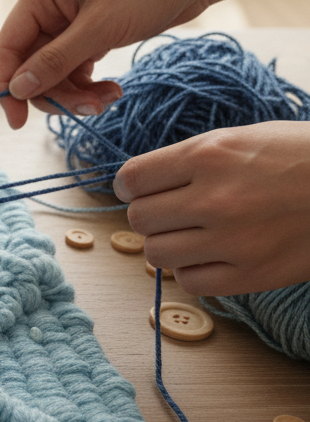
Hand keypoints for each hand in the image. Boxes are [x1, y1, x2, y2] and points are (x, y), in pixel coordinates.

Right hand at [0, 0, 214, 129]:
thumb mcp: (100, 28)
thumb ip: (55, 61)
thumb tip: (17, 89)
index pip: (7, 47)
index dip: (8, 85)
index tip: (18, 122)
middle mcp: (47, 7)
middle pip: (32, 65)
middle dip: (57, 92)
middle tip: (90, 109)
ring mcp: (68, 20)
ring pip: (54, 72)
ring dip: (77, 92)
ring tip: (110, 99)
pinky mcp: (89, 32)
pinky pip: (75, 68)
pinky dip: (90, 84)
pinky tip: (113, 90)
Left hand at [113, 121, 309, 295]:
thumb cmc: (301, 156)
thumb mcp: (242, 139)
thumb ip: (189, 161)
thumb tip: (141, 185)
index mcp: (209, 155)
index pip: (131, 179)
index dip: (130, 187)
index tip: (138, 190)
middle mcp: (214, 198)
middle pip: (139, 220)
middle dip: (150, 216)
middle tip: (173, 213)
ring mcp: (232, 240)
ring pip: (157, 255)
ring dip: (168, 246)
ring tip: (194, 235)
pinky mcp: (252, 274)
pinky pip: (192, 282)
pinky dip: (195, 271)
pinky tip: (214, 256)